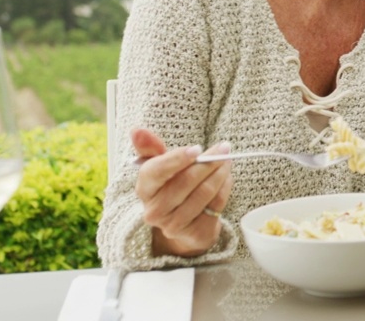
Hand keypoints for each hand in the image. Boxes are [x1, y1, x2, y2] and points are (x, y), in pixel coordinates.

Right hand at [132, 128, 232, 256]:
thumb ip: (150, 149)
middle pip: (185, 181)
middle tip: (224, 148)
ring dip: (220, 173)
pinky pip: (216, 205)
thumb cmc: (171, 188)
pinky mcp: (194, 234)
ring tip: (227, 161)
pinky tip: (226, 178)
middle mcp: (154, 211)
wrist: (184, 224)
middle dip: (208, 162)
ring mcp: (174, 225)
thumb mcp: (160, 168)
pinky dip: (225, 188)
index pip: (155, 172)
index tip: (197, 148)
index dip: (177, 159)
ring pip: (204, 193)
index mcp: (144, 190)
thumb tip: (137, 130)